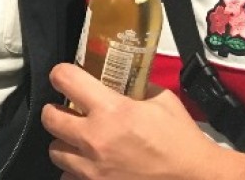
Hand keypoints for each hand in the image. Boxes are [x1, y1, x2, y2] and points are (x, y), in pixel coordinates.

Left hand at [42, 63, 223, 179]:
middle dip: (55, 111)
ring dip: (65, 143)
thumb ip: (137, 86)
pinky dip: (75, 172)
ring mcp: (93, 169)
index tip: (63, 77)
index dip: (61, 74)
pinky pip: (68, 177)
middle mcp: (95, 138)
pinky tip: (90, 165)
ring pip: (55, 151)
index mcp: (112, 110)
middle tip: (66, 110)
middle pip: (49, 118)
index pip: (65, 79)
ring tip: (79, 141)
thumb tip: (123, 78)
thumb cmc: (181, 141)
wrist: (195, 179)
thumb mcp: (162, 100)